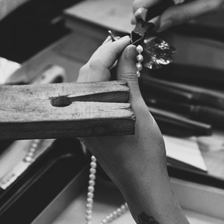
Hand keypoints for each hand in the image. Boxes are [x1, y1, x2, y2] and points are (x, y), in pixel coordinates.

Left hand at [77, 36, 167, 194]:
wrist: (142, 184)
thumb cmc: (142, 153)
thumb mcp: (138, 109)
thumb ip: (129, 78)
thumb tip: (128, 51)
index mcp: (88, 107)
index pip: (95, 66)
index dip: (112, 48)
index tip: (129, 39)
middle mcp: (80, 114)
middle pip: (89, 73)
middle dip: (109, 56)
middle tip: (131, 46)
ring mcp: (84, 121)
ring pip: (91, 85)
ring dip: (109, 70)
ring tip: (130, 59)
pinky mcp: (90, 127)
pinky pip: (94, 98)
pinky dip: (107, 85)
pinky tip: (123, 80)